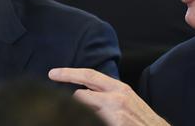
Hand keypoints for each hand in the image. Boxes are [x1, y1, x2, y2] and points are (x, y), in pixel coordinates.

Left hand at [49, 68, 169, 125]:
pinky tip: (93, 121)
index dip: (68, 73)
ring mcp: (114, 115)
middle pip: (80, 95)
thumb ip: (108, 93)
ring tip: (94, 117)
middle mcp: (116, 99)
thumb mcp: (126, 99)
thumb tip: (86, 90)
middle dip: (73, 101)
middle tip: (65, 103)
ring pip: (83, 111)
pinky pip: (90, 121)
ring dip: (82, 114)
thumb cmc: (141, 119)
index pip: (89, 75)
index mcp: (119, 88)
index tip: (53, 73)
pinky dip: (88, 121)